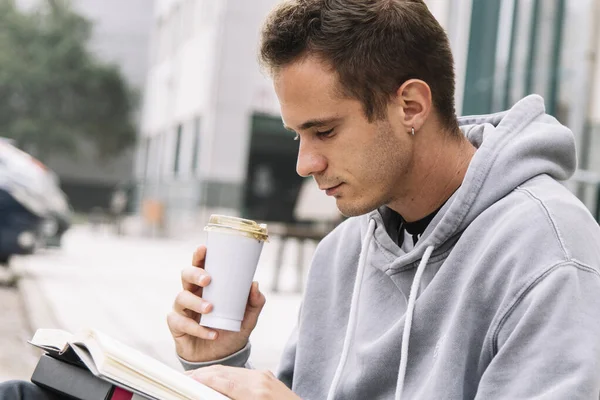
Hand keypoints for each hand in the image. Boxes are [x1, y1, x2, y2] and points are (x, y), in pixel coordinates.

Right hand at [167, 246, 265, 361]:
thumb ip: (254, 302)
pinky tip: (211, 333)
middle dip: (195, 274)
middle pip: (185, 275)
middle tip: (208, 280)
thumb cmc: (231, 331)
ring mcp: (182, 309)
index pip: (201, 266)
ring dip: (196, 302)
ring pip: (181, 297)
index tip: (203, 249)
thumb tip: (254, 284)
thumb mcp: (248, 317)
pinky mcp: (177, 326)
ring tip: (210, 309)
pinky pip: (181, 322)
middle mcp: (192, 293)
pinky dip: (197, 328)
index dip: (199, 256)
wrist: (221, 358)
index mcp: (208, 286)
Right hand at [188, 366, 300, 399]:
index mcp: (256, 394)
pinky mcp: (266, 375)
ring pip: (232, 371)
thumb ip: (231, 399)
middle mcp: (260, 381)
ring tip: (198, 377)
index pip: (223, 382)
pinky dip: (227, 375)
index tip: (189, 379)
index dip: (203, 379)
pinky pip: (242, 373)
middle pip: (225, 372)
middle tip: (187, 377)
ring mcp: (264, 376)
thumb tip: (213, 394)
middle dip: (204, 374)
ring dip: (214, 373)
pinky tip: (218, 378)